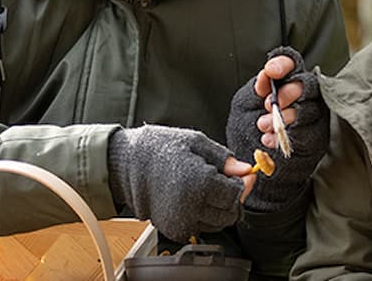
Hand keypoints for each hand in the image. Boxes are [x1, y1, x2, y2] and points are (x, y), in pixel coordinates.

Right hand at [106, 125, 250, 239]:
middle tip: (224, 182)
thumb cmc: (158, 148)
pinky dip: (202, 216)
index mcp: (200, 182)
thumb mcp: (195, 143)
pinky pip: (200, 228)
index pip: (236, 194)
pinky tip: (193, 199)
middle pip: (230, 214)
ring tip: (205, 189)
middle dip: (232, 199)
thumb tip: (246, 170)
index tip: (241, 176)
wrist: (125, 165)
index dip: (242, 184)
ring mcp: (181, 221)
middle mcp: (192, 206)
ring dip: (218, 209)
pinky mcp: (173, 230)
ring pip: (217, 224)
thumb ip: (224, 159)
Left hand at [226, 46, 329, 211]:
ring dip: (285, 117)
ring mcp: (314, 117)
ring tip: (263, 126)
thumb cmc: (248, 131)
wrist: (254, 166)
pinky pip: (309, 132)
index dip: (284, 63)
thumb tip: (266, 74)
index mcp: (284, 82)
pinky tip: (269, 141)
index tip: (271, 71)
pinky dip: (288, 136)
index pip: (292, 63)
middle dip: (288, 92)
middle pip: (307, 83)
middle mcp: (304, 96)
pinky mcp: (317, 137)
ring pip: (310, 108)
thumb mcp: (244, 106)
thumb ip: (256, 89)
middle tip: (267, 105)